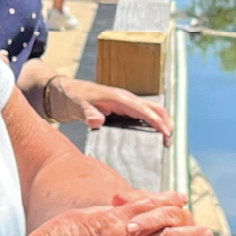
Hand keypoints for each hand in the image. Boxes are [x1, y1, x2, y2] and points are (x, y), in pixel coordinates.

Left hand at [57, 77, 171, 139]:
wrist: (67, 93)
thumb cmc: (74, 98)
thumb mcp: (78, 107)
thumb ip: (88, 114)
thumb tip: (97, 122)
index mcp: (119, 97)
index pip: (143, 109)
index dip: (156, 121)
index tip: (166, 133)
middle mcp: (127, 99)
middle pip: (155, 108)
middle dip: (165, 122)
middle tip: (168, 142)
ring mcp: (127, 103)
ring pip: (152, 111)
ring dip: (162, 123)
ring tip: (165, 142)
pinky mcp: (125, 109)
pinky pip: (144, 115)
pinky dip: (153, 124)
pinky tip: (153, 137)